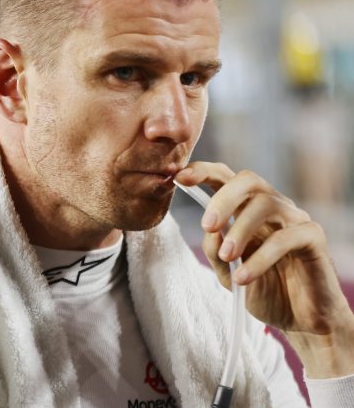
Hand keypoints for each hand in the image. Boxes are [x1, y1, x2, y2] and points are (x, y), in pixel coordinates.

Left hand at [175, 162, 353, 377]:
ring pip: (266, 204)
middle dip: (223, 199)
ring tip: (228, 258)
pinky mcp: (314, 238)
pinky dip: (260, 258)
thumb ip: (214, 251)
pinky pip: (286, 237)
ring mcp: (295, 219)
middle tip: (207, 226)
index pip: (226, 177)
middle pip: (248, 180)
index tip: (180, 178)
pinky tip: (243, 279)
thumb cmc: (263, 289)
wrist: (299, 321)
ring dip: (240, 230)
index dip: (203, 172)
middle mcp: (272, 206)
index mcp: (246, 209)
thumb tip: (209, 231)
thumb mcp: (227, 273)